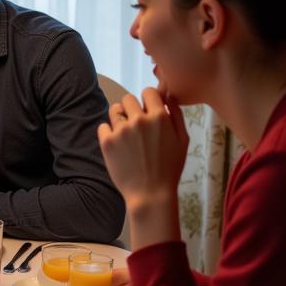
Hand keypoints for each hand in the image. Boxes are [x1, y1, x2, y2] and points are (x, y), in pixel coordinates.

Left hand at [98, 88, 187, 248]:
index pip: (148, 92)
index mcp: (159, 117)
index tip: (148, 109)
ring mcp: (121, 130)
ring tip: (125, 134)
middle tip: (136, 123)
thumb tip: (169, 96)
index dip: (148, 99)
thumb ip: (176, 114)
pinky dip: (108, 132)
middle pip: (128, 98)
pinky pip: (103, 126)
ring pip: (114, 110)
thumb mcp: (183, 140)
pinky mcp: (106, 142)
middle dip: (132, 108)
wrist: (150, 194)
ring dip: (119, 118)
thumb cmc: (169, 168)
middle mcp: (138, 120)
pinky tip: (117, 144)